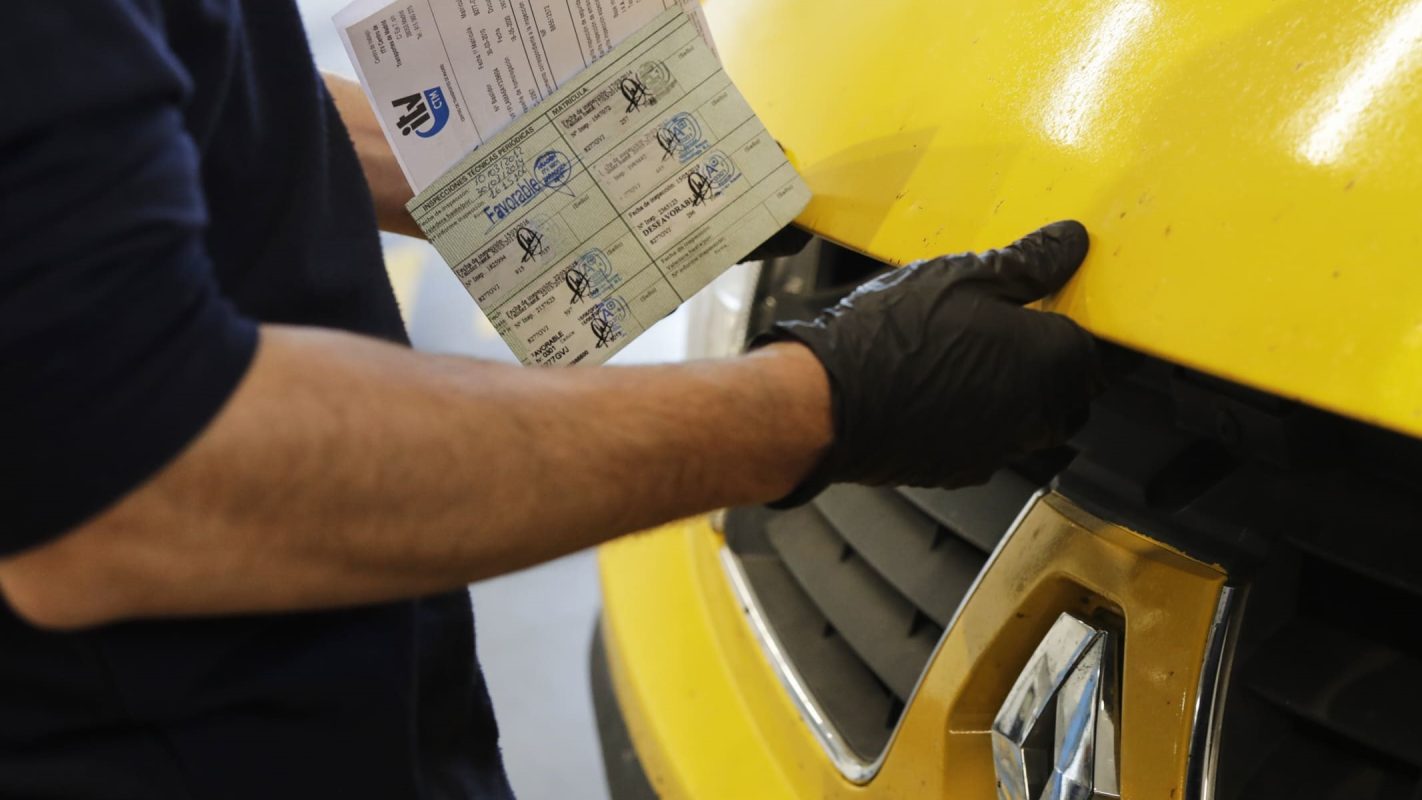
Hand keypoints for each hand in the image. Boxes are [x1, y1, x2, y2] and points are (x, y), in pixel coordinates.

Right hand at [753, 220, 1100, 504]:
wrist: (831, 403)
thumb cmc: (896, 339)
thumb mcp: (966, 275)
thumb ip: (1029, 261)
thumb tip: (1068, 243)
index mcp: (1054, 362)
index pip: (1108, 348)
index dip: (1094, 325)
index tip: (1075, 306)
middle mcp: (1038, 414)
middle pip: (1074, 390)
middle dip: (1060, 361)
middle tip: (1024, 324)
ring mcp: (1001, 448)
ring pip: (1033, 420)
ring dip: (1020, 391)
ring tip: (977, 354)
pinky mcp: (962, 469)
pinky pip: (991, 440)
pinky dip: (980, 416)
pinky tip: (943, 387)